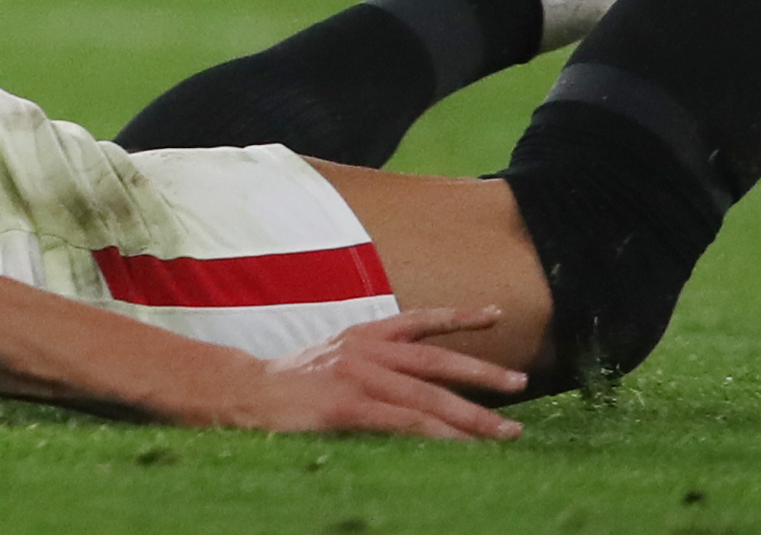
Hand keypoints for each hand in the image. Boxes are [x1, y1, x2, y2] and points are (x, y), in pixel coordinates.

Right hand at [232, 307, 527, 440]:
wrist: (238, 392)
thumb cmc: (287, 385)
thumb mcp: (332, 363)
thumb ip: (369, 368)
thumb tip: (411, 386)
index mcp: (360, 335)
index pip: (417, 320)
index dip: (457, 317)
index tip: (495, 312)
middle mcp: (363, 349)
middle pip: (435, 359)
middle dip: (482, 371)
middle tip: (521, 381)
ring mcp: (356, 376)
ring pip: (428, 395)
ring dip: (472, 415)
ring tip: (507, 431)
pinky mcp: (346, 405)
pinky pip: (403, 420)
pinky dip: (436, 433)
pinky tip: (460, 447)